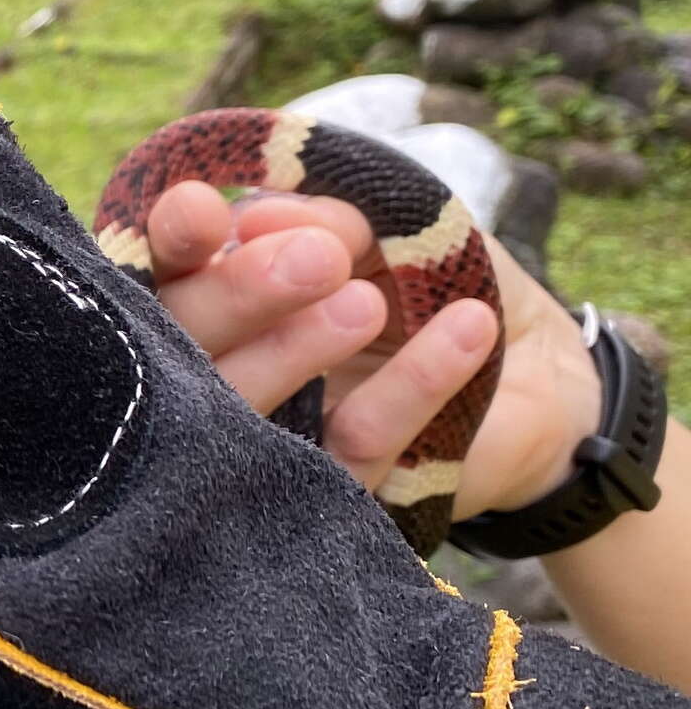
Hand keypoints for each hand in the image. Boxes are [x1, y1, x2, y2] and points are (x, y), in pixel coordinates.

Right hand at [142, 180, 600, 519]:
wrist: (542, 375)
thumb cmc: (439, 285)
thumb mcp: (399, 230)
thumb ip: (332, 220)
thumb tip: (252, 218)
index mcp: (223, 292)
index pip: (165, 269)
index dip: (169, 242)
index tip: (199, 212)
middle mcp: (222, 370)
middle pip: (184, 342)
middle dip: (237, 295)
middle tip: (316, 259)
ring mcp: (267, 441)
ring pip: (244, 406)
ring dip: (298, 350)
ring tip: (370, 303)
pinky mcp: (335, 496)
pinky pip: (351, 454)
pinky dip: (408, 389)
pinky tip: (466, 330)